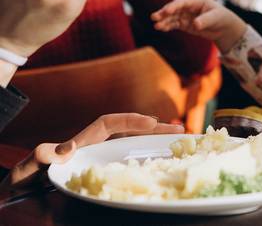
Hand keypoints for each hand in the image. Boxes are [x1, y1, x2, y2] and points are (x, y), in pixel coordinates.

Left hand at [5, 113, 183, 187]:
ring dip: (157, 146)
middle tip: (179, 131)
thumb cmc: (26, 182)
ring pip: (134, 151)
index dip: (130, 120)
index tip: (150, 122)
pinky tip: (164, 170)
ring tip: (180, 145)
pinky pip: (131, 171)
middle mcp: (97, 151)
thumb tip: (65, 150)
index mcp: (82, 143)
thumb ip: (43, 157)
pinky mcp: (106, 180)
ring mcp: (103, 165)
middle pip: (130, 134)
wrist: (25, 197)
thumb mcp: (30, 168)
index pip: (109, 124)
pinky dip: (149, 167)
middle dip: (155, 130)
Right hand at [151, 0, 245, 52]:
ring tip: (156, 26)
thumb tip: (195, 24)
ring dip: (164, 21)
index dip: (175, 5)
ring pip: (172, 17)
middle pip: (174, 8)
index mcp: (197, 0)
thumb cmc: (221, 18)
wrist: (223, 27)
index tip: (167, 10)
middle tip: (154, 17)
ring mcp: (185, 14)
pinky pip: (174, 24)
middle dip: (164, 12)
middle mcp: (189, 6)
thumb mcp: (215, 18)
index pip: (183, 1)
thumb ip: (205, 20)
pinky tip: (161, 28)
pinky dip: (167, 26)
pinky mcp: (184, 23)